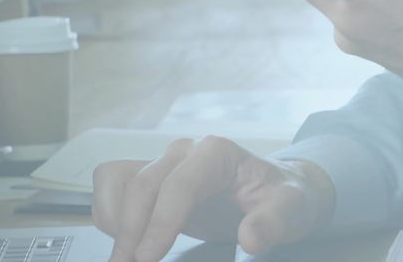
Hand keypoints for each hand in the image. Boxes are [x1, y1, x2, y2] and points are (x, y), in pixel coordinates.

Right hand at [93, 137, 334, 260]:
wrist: (275, 191)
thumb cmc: (282, 196)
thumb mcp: (290, 209)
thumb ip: (273, 222)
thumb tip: (250, 240)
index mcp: (216, 152)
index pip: (178, 185)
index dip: (159, 223)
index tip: (147, 259)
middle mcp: (184, 151)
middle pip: (142, 186)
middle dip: (131, 231)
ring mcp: (165, 162)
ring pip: (119, 182)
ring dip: (115, 222)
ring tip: (125, 258)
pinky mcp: (153, 177)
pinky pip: (115, 188)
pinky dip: (112, 216)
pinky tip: (128, 243)